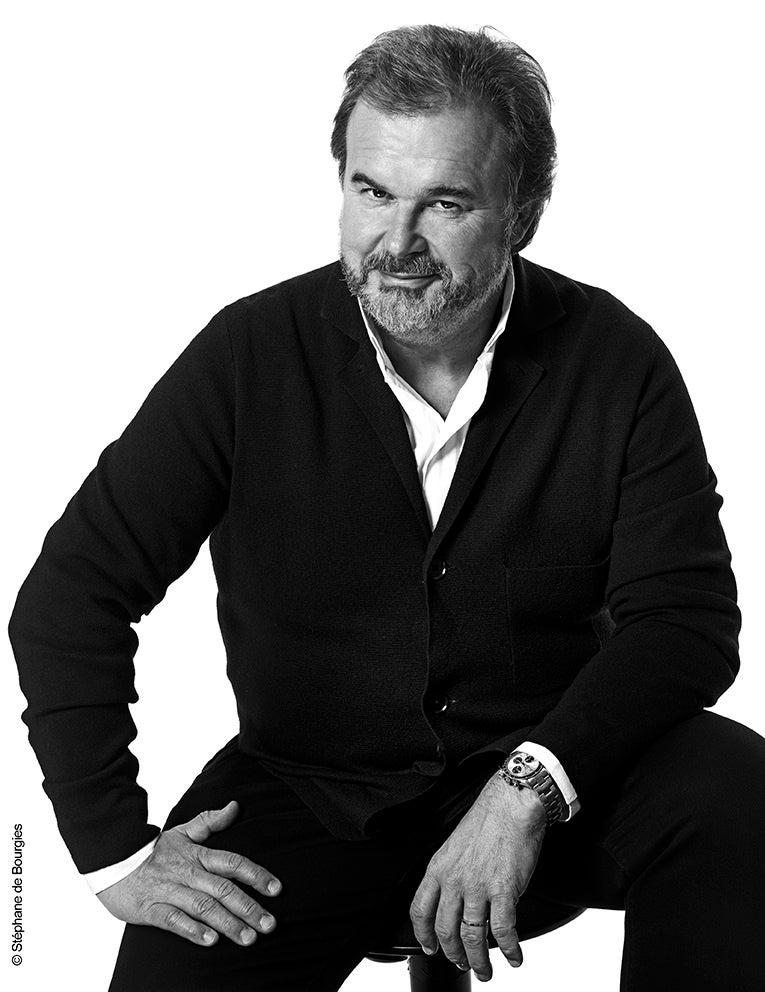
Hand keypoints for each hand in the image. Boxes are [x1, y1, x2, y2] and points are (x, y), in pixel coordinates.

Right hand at [97, 800, 281, 946]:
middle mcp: (188, 873)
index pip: (233, 863)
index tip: (277, 889)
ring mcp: (169, 891)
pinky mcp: (151, 908)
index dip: (256, 875)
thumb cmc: (152, 850)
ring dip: (227, 923)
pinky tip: (209, 941)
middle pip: (223, 889)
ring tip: (248, 938)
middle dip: (249, 907)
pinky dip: (192, 930)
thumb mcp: (182, 831)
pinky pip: (173, 920)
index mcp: (198, 855)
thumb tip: (236, 806)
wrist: (111, 859)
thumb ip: (211, 821)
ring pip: (203, 907)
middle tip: (270, 925)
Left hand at [409, 773, 545, 981]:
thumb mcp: (455, 844)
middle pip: (446, 931)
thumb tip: (456, 896)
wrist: (511, 804)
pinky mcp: (504, 891)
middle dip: (454, 954)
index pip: (420, 910)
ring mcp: (478, 887)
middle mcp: (455, 880)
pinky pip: (503, 931)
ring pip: (473, 937)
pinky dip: (509, 950)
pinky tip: (513, 956)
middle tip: (462, 963)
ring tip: (486, 969)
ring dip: (480, 961)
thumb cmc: (488, 819)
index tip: (430, 946)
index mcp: (439, 867)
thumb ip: (452, 871)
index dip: (423, 934)